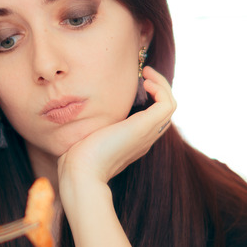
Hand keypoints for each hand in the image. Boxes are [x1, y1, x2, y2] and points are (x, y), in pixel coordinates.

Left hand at [57, 66, 175, 194]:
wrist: (81, 172)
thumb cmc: (76, 158)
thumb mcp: (88, 137)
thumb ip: (92, 127)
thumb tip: (80, 114)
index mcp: (133, 142)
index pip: (152, 118)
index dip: (149, 98)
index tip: (135, 84)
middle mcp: (144, 138)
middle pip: (165, 111)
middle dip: (158, 88)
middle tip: (143, 74)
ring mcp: (147, 133)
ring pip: (170, 105)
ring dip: (162, 85)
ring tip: (146, 74)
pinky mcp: (144, 127)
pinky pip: (167, 104)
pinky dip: (161, 89)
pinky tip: (145, 82)